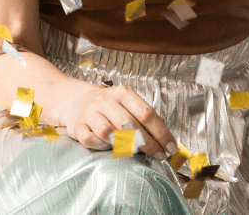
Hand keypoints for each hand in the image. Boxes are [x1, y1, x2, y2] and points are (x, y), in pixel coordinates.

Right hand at [60, 84, 177, 157]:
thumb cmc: (109, 106)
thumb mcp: (128, 104)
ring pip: (110, 133)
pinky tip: (107, 145)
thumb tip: (165, 138)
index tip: (170, 147)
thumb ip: (144, 118)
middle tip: (159, 155)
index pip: (146, 113)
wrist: (78, 102)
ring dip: (122, 144)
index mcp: (124, 93)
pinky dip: (102, 146)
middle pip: (131, 125)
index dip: (161, 132)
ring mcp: (91, 113)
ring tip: (130, 148)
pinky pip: (92, 141)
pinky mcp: (78, 126)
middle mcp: (107, 100)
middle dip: (149, 144)